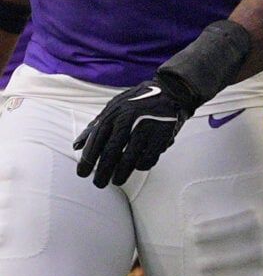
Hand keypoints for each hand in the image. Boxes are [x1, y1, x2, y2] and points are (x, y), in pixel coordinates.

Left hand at [73, 72, 208, 186]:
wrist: (172, 91)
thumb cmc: (138, 101)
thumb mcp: (114, 107)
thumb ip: (95, 125)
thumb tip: (76, 146)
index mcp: (114, 113)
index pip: (96, 140)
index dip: (88, 159)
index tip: (82, 174)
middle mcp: (129, 120)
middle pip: (112, 151)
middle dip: (103, 171)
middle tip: (99, 184)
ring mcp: (146, 128)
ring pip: (130, 158)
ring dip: (122, 173)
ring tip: (117, 181)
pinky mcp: (162, 135)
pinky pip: (149, 157)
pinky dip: (143, 165)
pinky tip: (138, 167)